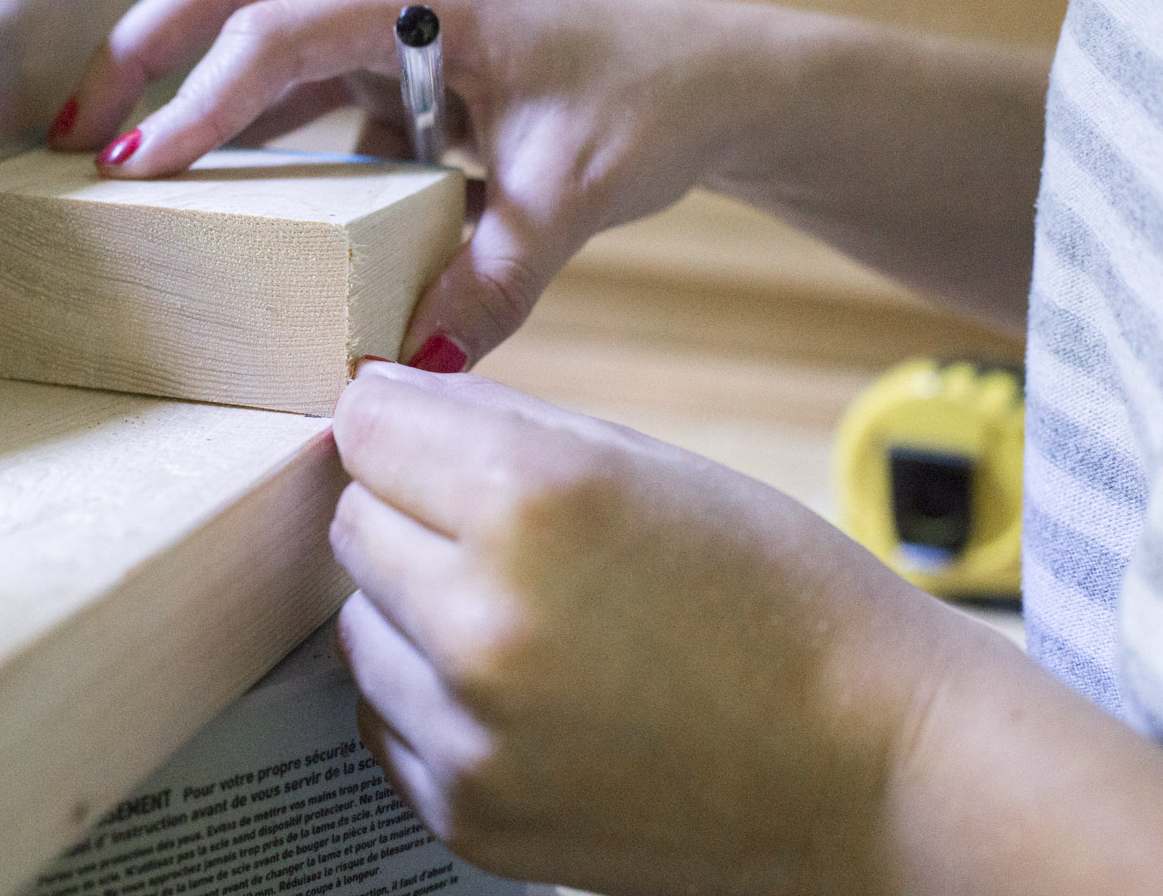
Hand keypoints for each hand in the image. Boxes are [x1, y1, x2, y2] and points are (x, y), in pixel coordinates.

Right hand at [52, 0, 778, 368]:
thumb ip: (495, 279)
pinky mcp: (404, 68)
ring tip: (118, 156)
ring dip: (187, 81)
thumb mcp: (572, 194)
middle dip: (143, 49)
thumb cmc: (653, 101)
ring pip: (258, 27)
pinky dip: (258, 126)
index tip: (128, 163)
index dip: (195, 98)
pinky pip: (307, 86)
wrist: (714, 79)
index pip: (277, 35)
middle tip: (70, 128)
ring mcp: (396, 26)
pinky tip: (237, 190)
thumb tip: (416, 363)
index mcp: (428, 1)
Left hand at [327, 361, 953, 893]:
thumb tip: (381, 405)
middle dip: (409, 512)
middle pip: (352, 524)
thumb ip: (493, 423)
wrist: (868, 766)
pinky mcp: (469, 815)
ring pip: (359, 624)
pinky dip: (434, 696)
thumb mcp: (642, 463)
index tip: (423, 434)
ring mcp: (471, 733)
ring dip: (415, 608)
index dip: (398, 422)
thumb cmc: (776, 598)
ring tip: (530, 620)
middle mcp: (483, 621)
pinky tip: (529, 691)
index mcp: (531, 502)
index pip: (363, 426)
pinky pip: (389, 718)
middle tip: (504, 535)